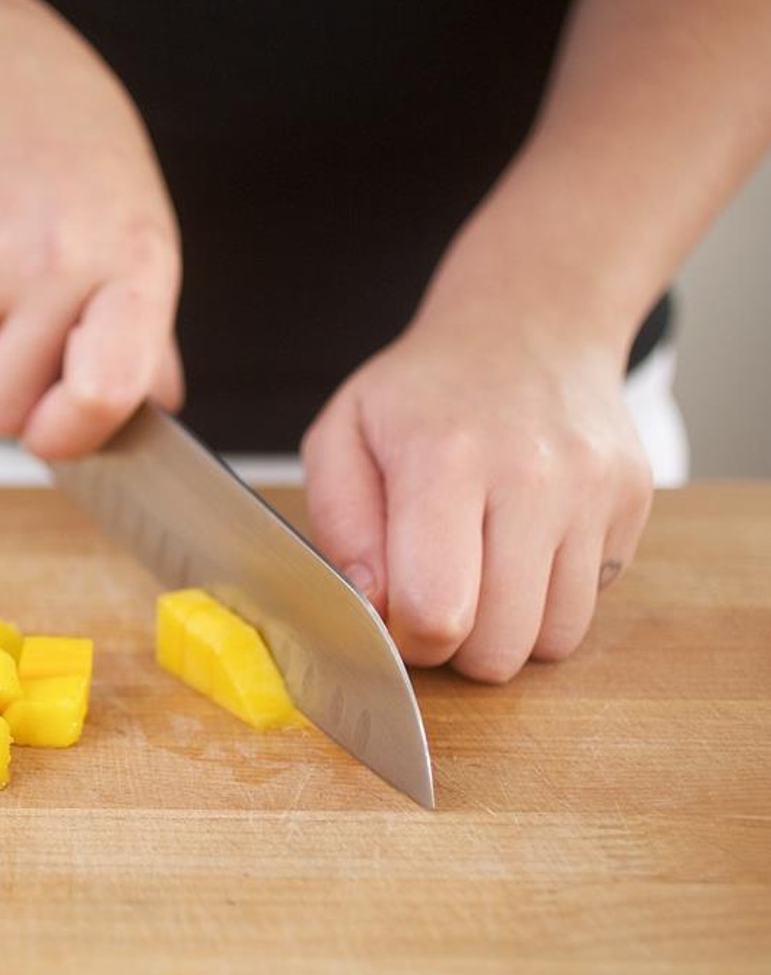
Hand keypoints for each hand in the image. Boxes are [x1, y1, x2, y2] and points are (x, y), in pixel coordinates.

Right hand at [0, 0, 182, 458]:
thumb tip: (159, 412)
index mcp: (130, 266)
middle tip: (21, 352)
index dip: (70, 435)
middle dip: (4, 399)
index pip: (101, 392)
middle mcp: (55, 260)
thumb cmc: (82, 164)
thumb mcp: (139, 235)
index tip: (55, 432)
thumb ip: (149, 336)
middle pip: (0, 409)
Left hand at [301, 310, 653, 682]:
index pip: (436, 611)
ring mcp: (593, 490)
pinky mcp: (632, 501)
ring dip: (507, 630)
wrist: (526, 327)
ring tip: (478, 573)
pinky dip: (549, 600)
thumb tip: (373, 604)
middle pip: (498, 646)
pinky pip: (589, 605)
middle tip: (435, 595)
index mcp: (445, 459)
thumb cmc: (420, 394)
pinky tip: (521, 548)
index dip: (406, 638)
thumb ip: (340, 527)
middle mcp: (533, 475)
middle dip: (455, 646)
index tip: (394, 609)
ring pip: (554, 641)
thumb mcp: (342, 436)